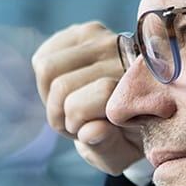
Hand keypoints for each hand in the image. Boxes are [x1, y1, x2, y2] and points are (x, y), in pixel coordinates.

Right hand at [31, 21, 142, 175]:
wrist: (137, 107)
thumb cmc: (127, 137)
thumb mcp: (121, 154)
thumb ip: (106, 146)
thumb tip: (92, 130)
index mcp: (142, 84)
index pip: (96, 94)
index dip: (77, 124)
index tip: (88, 132)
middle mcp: (126, 52)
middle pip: (62, 86)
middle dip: (60, 114)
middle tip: (75, 123)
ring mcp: (105, 37)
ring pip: (47, 68)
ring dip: (50, 96)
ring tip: (70, 106)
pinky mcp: (85, 31)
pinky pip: (43, 56)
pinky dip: (45, 80)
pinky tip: (67, 88)